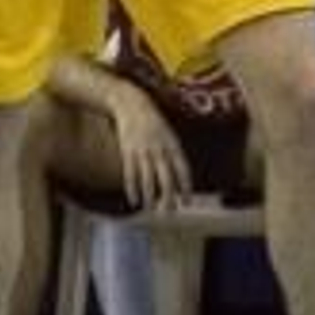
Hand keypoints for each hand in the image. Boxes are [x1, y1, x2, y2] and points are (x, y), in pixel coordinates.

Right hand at [109, 86, 191, 210]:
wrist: (132, 103)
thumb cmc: (153, 122)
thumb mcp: (169, 133)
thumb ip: (174, 154)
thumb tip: (180, 178)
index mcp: (172, 144)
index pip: (182, 168)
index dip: (185, 186)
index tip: (187, 201)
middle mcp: (159, 148)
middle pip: (165, 177)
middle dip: (168, 196)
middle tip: (169, 212)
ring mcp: (142, 150)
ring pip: (147, 178)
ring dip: (150, 197)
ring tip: (151, 209)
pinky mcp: (128, 150)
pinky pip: (130, 173)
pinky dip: (132, 189)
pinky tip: (134, 200)